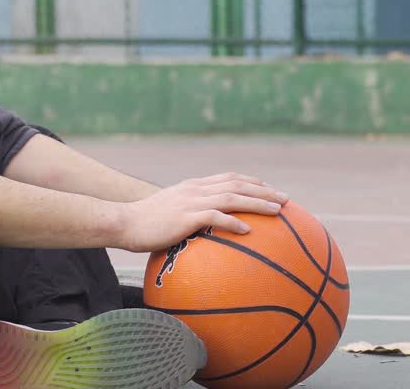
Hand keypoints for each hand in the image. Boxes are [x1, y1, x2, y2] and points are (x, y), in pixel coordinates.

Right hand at [111, 172, 288, 252]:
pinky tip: (249, 231)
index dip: (251, 181)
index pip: (228, 178)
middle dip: (264, 190)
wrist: (123, 223)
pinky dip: (234, 221)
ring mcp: (191, 201)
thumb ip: (187, 217)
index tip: (269, 188)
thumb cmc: (143, 224)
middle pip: (237, 184)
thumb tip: (203, 231)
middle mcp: (195, 189)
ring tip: (278, 211)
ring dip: (257, 202)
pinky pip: (216, 216)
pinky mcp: (186, 216)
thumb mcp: (168, 214)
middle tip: (286, 200)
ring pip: (232, 196)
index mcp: (193, 186)